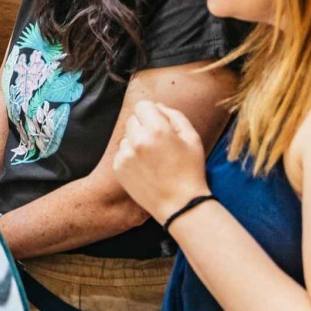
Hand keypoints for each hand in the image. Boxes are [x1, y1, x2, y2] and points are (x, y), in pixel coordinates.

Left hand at [114, 101, 210, 224]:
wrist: (180, 205)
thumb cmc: (190, 171)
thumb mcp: (192, 138)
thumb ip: (175, 116)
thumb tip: (158, 106)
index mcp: (157, 130)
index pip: (143, 105)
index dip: (152, 112)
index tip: (159, 123)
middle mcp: (137, 140)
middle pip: (133, 119)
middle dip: (144, 126)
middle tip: (159, 143)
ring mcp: (125, 155)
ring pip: (126, 137)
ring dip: (136, 142)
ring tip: (153, 159)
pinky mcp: (118, 168)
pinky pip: (122, 153)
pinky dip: (131, 157)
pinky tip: (146, 168)